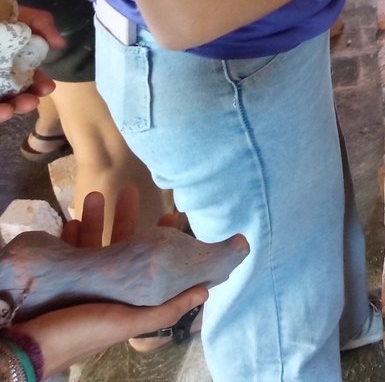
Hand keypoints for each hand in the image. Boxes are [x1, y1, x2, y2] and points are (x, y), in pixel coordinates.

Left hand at [0, 6, 59, 119]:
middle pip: (16, 96)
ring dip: (8, 110)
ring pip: (1, 104)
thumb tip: (60, 43)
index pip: (30, 79)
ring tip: (10, 110)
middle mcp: (1, 76)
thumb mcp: (20, 15)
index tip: (47, 87)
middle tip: (30, 101)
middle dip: (26, 102)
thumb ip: (42, 24)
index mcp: (14, 62)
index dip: (40, 85)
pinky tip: (1, 110)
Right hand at [11, 187, 210, 376]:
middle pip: (123, 247)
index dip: (163, 241)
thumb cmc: (84, 330)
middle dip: (127, 219)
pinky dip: (72, 232)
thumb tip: (205, 292)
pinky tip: (74, 218)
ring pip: (94, 243)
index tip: (170, 216)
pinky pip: (67, 249)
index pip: (152, 265)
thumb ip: (168, 308)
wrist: (30, 342)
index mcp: (129, 298)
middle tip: (131, 191)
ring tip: (97, 194)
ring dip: (97, 218)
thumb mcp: (132, 321)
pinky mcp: (59, 277)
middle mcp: (109, 287)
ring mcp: (83, 281)